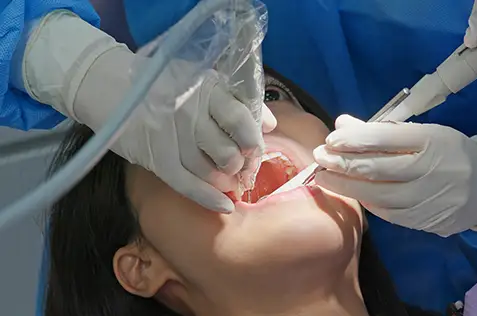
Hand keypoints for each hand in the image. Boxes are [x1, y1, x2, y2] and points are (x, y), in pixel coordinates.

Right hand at [75, 50, 276, 212]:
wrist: (108, 86)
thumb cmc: (164, 83)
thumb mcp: (201, 79)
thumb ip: (237, 99)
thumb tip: (269, 124)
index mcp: (206, 89)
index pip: (241, 121)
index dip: (253, 142)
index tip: (254, 150)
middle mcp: (190, 112)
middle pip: (228, 152)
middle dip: (241, 167)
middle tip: (243, 170)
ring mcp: (171, 136)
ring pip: (209, 171)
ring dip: (226, 182)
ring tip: (231, 182)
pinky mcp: (154, 157)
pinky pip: (187, 185)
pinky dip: (208, 198)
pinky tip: (224, 205)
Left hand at [313, 115, 476, 236]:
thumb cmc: (449, 153)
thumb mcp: (423, 133)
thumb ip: (381, 131)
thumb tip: (341, 124)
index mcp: (430, 140)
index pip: (384, 138)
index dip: (354, 138)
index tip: (331, 139)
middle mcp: (429, 170)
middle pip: (376, 167)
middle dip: (342, 162)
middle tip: (319, 157)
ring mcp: (426, 198)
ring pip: (377, 194)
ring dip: (346, 185)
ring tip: (325, 177)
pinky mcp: (424, 220)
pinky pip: (387, 212)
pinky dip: (367, 201)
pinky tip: (352, 193)